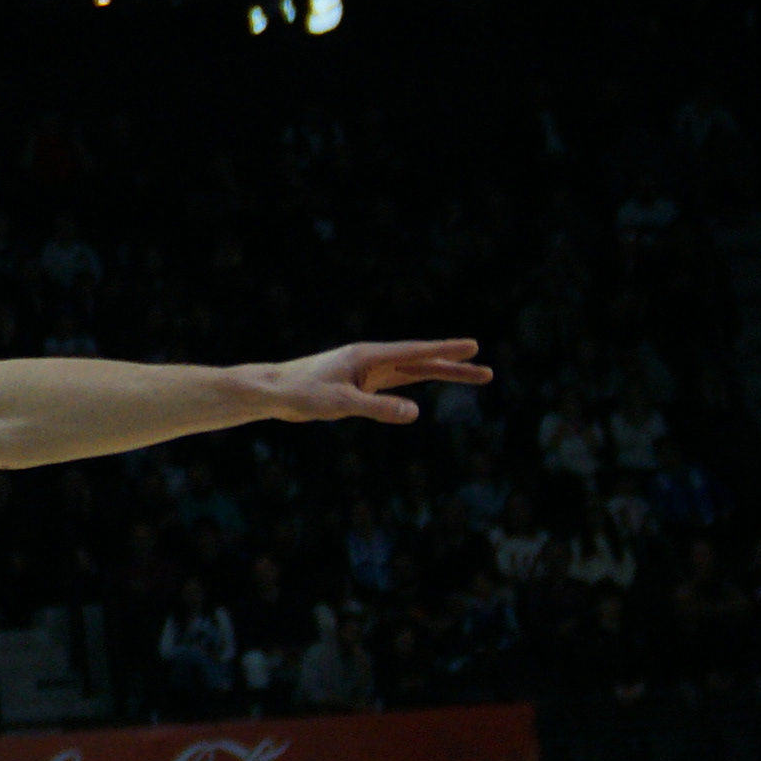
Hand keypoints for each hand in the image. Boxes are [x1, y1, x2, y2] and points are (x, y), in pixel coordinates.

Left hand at [259, 338, 490, 423]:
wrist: (272, 391)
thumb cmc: (300, 394)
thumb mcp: (340, 404)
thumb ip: (377, 409)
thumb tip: (416, 414)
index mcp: (368, 357)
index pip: (416, 354)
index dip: (446, 352)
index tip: (474, 347)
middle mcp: (371, 360)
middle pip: (422, 362)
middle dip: (454, 366)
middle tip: (488, 371)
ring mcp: (366, 371)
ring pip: (412, 372)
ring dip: (441, 373)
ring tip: (474, 376)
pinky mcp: (359, 383)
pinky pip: (397, 382)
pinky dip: (418, 380)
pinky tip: (428, 382)